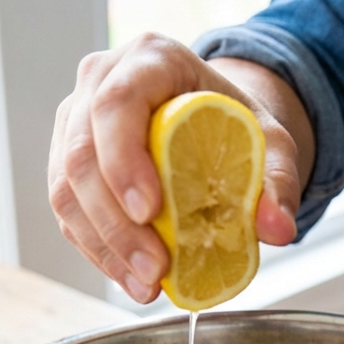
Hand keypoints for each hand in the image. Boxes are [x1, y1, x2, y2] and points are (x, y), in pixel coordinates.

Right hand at [48, 33, 307, 302]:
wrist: (212, 120)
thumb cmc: (234, 122)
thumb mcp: (270, 142)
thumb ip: (278, 181)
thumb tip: (278, 229)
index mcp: (150, 59)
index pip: (117, 103)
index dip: (124, 161)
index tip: (150, 212)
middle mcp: (100, 81)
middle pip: (82, 153)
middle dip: (115, 222)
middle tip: (155, 268)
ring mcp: (75, 121)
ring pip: (66, 187)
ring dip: (104, 245)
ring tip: (147, 284)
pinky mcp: (66, 161)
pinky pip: (68, 210)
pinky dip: (98, 249)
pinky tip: (130, 277)